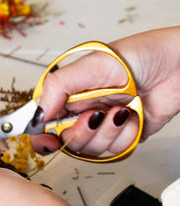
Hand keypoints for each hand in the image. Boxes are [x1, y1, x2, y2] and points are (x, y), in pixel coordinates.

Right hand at [30, 27, 179, 157]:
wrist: (179, 65)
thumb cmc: (142, 55)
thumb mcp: (92, 64)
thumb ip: (58, 86)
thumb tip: (39, 112)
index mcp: (70, 95)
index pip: (43, 124)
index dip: (42, 137)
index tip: (49, 141)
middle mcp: (83, 112)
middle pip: (66, 142)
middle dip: (81, 132)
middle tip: (95, 115)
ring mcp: (103, 126)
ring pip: (90, 149)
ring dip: (107, 131)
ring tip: (120, 110)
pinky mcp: (123, 136)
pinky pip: (115, 150)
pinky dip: (125, 134)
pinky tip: (132, 116)